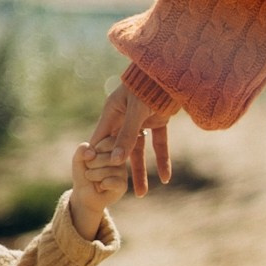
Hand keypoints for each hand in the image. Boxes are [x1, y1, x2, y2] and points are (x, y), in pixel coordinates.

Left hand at [69, 135, 130, 238]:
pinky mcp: (123, 185)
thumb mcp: (78, 159)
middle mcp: (120, 158)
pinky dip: (102, 184)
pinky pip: (114, 182)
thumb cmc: (83, 173)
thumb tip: (91, 153)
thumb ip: (81, 150)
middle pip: (110, 156)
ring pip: (109, 170)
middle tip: (89, 169)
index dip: (96, 149)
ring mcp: (123, 172)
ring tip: (92, 178)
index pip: (110, 141)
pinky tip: (100, 186)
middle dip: (92, 163)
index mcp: (112, 147)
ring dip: (94, 175)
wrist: (83, 194)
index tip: (89, 156)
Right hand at [92, 80, 171, 196]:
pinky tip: (166, 178)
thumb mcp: (136, 111)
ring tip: (141, 194)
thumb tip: (116, 161)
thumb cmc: (148, 85)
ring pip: (139, 151)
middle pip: (119, 150)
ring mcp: (141, 121)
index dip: (96, 158)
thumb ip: (126, 136)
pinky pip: (158, 145)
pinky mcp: (158, 122)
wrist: (172, 70)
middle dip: (119, 171)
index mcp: (112, 113)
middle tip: (116, 192)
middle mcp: (124, 119)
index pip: (100, 140)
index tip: (92, 177)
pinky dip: (162, 160)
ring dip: (140, 171)